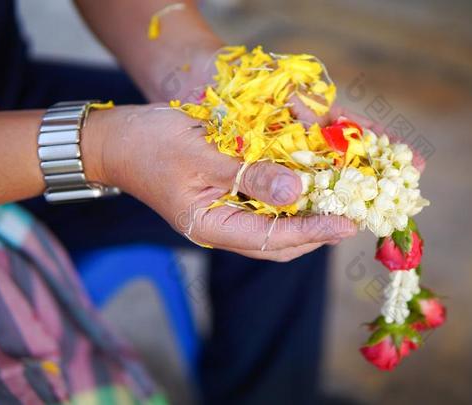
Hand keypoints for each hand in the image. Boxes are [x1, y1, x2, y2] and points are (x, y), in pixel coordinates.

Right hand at [82, 104, 356, 260]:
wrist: (117, 138)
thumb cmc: (151, 144)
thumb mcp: (202, 155)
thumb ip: (249, 174)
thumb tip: (297, 191)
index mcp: (211, 227)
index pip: (272, 238)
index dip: (312, 231)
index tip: (347, 224)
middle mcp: (222, 227)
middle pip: (279, 241)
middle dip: (317, 230)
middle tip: (353, 215)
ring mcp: (225, 213)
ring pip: (276, 225)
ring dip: (308, 215)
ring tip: (341, 202)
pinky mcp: (228, 196)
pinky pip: (266, 204)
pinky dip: (291, 196)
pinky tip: (310, 182)